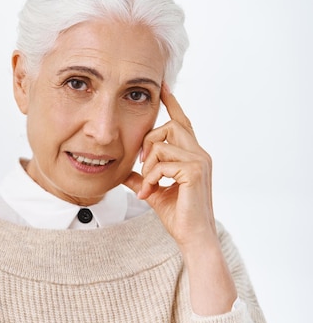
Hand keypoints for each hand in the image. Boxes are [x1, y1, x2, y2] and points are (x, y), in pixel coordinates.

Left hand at [123, 83, 217, 252]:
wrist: (192, 236)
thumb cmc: (178, 215)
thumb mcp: (152, 190)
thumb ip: (140, 177)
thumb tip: (123, 171)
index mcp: (192, 154)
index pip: (182, 121)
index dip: (172, 102)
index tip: (162, 85)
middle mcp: (200, 153)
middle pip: (170, 125)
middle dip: (149, 141)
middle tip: (141, 165)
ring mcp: (200, 161)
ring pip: (163, 144)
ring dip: (148, 166)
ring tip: (146, 185)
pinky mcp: (195, 171)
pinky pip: (163, 163)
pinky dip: (151, 178)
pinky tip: (150, 192)